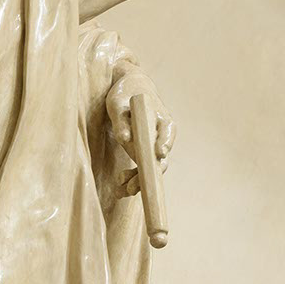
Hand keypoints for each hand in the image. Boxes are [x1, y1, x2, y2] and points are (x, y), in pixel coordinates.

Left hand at [106, 70, 173, 194]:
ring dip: (137, 181)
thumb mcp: (118, 103)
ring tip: (121, 191)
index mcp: (163, 120)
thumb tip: (125, 139)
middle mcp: (162, 136)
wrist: (130, 92)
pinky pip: (142, 168)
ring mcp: (155, 146)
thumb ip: (121, 120)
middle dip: (146, 174)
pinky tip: (120, 189)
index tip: (159, 153)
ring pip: (150, 168)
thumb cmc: (125, 95)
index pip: (167, 133)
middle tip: (131, 187)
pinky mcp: (145, 153)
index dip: (164, 143)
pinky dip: (132, 179)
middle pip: (159, 158)